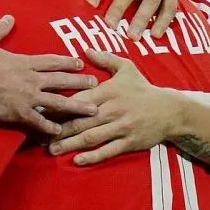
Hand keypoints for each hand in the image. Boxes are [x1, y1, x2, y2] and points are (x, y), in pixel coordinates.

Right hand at [0, 16, 98, 135]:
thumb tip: (8, 17)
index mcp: (24, 62)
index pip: (50, 61)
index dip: (66, 62)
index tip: (80, 63)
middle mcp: (31, 79)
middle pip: (60, 80)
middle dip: (79, 82)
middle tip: (95, 83)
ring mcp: (28, 97)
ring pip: (58, 102)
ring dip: (76, 106)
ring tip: (92, 110)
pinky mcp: (21, 113)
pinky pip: (39, 121)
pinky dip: (50, 127)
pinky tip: (61, 131)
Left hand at [48, 50, 178, 164]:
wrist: (170, 110)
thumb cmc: (143, 88)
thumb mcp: (126, 68)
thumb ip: (104, 58)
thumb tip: (85, 48)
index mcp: (108, 91)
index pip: (78, 100)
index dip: (59, 106)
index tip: (41, 110)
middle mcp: (112, 110)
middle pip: (80, 121)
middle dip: (58, 129)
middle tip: (39, 136)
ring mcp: (121, 127)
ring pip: (91, 137)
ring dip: (69, 144)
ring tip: (51, 150)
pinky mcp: (129, 142)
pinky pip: (108, 150)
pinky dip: (92, 156)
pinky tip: (77, 160)